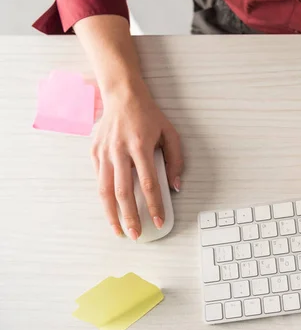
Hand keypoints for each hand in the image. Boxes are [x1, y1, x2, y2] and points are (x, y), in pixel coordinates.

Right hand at [91, 81, 182, 239]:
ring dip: (112, 214)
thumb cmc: (148, 115)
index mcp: (141, 145)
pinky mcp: (95, 152)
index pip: (148, 183)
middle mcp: (120, 150)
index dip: (154, 205)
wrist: (122, 95)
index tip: (159, 221)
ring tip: (119, 230)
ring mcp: (104, 152)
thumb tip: (176, 186)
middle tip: (137, 234)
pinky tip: (111, 211)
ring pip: (105, 190)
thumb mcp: (170, 133)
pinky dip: (105, 198)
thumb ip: (175, 160)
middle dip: (131, 217)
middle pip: (124, 192)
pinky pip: (99, 180)